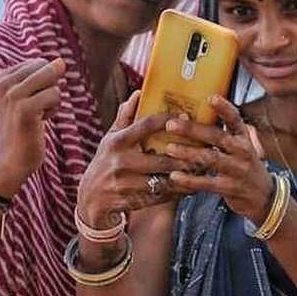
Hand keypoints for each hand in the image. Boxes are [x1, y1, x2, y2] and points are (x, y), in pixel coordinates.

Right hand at [0, 58, 65, 196]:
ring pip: (53, 81)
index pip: (40, 62)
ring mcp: (13, 95)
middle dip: (50, 88)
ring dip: (52, 101)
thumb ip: (42, 75)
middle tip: (35, 108)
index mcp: (1, 76)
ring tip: (35, 116)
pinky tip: (39, 122)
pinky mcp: (25, 109)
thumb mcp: (28, 95)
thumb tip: (61, 61)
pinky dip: (53, 109)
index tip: (29, 101)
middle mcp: (3, 82)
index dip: (43, 82)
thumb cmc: (24, 126)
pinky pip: (55, 95)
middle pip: (47, 68)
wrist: (11, 158)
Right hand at [76, 91, 192, 228]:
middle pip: (163, 159)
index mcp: (117, 142)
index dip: (168, 119)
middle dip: (187, 157)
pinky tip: (190, 187)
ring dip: (186, 177)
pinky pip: (159, 198)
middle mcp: (120, 162)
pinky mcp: (129, 202)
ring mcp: (124, 184)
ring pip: (164, 181)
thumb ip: (125, 117)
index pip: (147, 125)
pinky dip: (176, 193)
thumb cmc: (105, 163)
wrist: (89, 200)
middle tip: (207, 150)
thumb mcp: (110, 139)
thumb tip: (138, 93)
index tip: (187, 117)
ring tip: (204, 169)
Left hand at [164, 95, 273, 223]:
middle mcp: (242, 151)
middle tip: (171, 124)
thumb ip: (224, 134)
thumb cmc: (245, 166)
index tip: (210, 97)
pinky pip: (207, 183)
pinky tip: (174, 176)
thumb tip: (196, 117)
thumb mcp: (241, 147)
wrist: (264, 196)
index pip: (235, 119)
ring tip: (170, 149)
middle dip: (193, 129)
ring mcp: (237, 170)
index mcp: (243, 137)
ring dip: (189, 153)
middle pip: (217, 137)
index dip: (224, 108)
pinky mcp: (230, 188)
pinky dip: (190, 180)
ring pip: (211, 159)